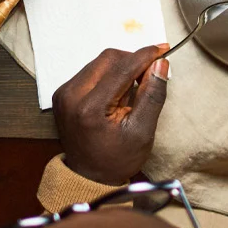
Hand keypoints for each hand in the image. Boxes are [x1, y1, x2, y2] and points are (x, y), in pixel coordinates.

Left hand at [52, 45, 170, 185]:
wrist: (88, 177)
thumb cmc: (117, 158)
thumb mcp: (142, 131)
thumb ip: (153, 94)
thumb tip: (161, 64)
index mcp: (89, 108)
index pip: (122, 68)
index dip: (146, 55)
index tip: (164, 50)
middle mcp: (71, 95)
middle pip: (109, 58)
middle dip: (133, 61)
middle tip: (150, 76)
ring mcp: (64, 93)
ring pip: (100, 62)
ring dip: (122, 67)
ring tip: (132, 89)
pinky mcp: (63, 93)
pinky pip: (92, 70)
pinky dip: (110, 74)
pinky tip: (118, 92)